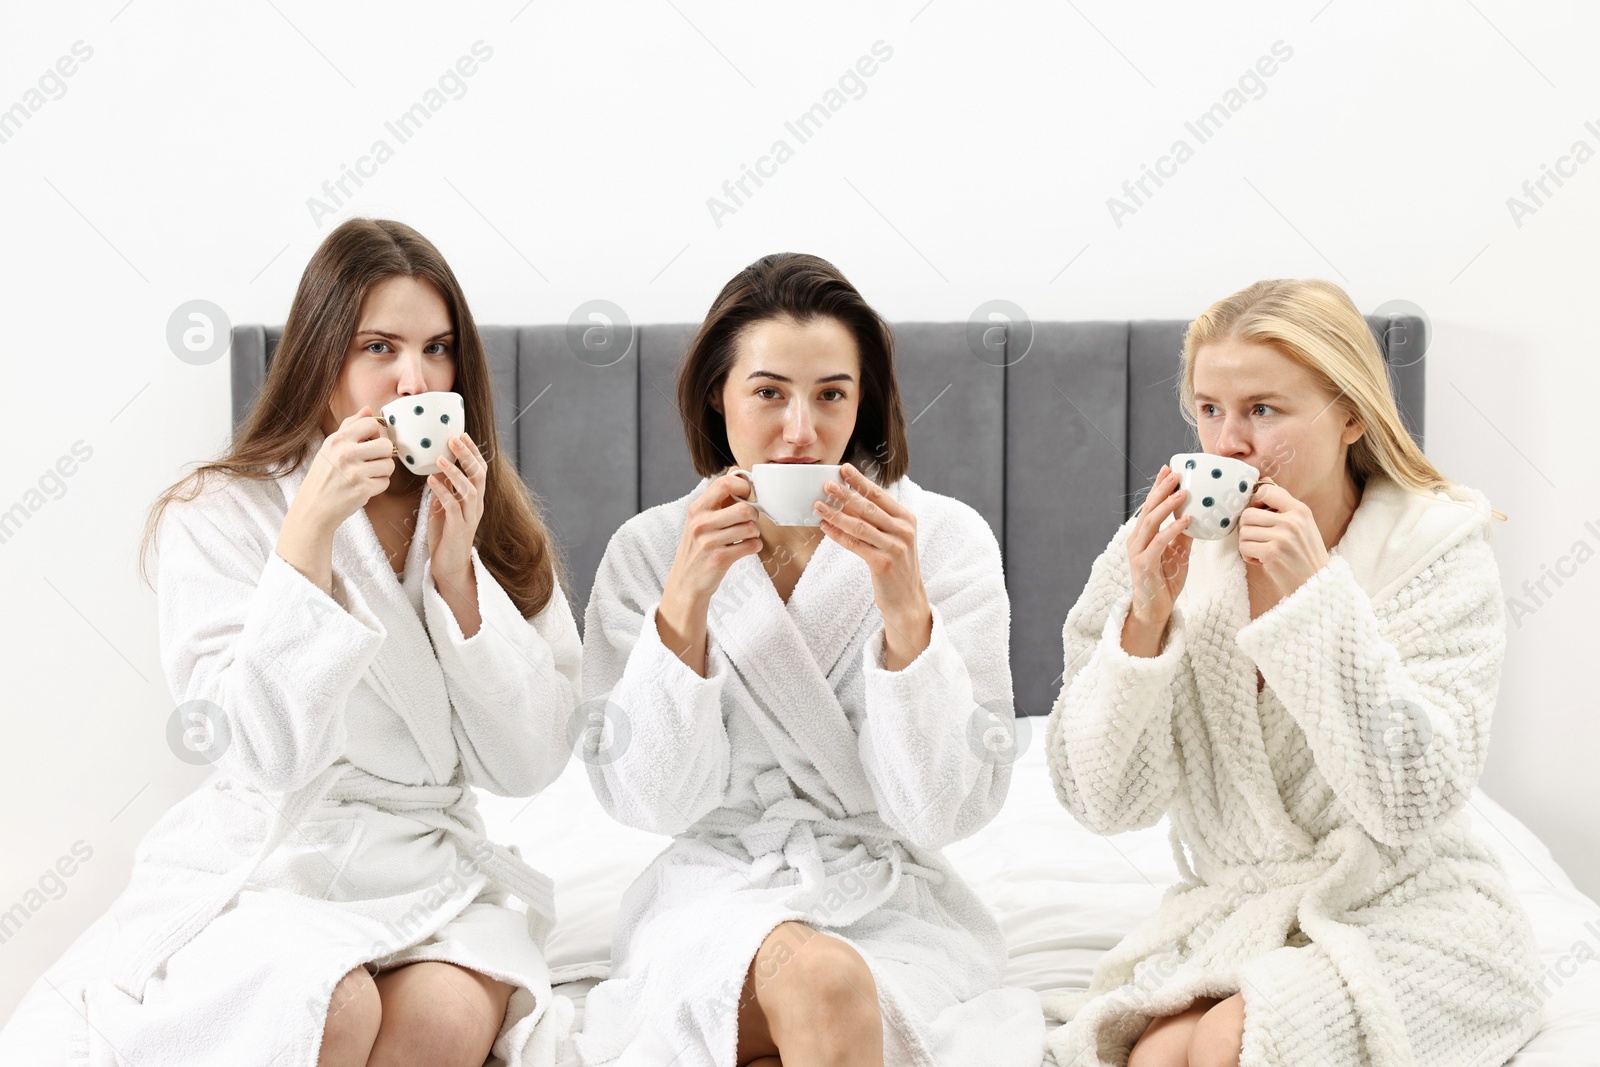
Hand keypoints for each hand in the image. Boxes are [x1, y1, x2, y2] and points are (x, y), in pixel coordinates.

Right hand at [288, 405, 394, 535]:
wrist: (313, 508)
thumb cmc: (323, 476)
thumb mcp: (330, 447)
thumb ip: (349, 426)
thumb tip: (368, 409)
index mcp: (337, 440)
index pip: (371, 424)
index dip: (375, 434)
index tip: (368, 444)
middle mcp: (346, 454)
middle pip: (386, 445)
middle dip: (383, 455)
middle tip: (370, 462)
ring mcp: (355, 472)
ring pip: (389, 465)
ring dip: (382, 472)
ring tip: (366, 475)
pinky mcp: (362, 490)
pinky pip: (385, 482)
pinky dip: (378, 486)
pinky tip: (363, 487)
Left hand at [426, 432, 487, 585]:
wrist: (449, 567)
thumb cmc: (446, 538)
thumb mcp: (445, 509)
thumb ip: (446, 491)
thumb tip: (439, 471)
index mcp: (475, 500)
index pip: (480, 470)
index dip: (472, 452)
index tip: (461, 435)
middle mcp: (477, 506)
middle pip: (479, 475)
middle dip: (467, 455)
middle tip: (453, 438)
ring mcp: (470, 518)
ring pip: (469, 489)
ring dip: (454, 472)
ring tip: (439, 458)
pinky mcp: (458, 529)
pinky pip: (452, 507)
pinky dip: (442, 492)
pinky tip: (431, 482)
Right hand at [662, 472, 763, 605]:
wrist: (686, 582)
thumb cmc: (698, 548)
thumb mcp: (700, 519)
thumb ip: (718, 497)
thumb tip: (738, 472)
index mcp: (697, 508)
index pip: (724, 483)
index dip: (743, 486)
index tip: (746, 496)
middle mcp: (700, 523)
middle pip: (744, 508)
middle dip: (754, 515)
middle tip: (748, 522)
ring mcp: (709, 542)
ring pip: (751, 527)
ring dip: (755, 533)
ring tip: (746, 536)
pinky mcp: (720, 559)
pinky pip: (752, 545)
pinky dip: (754, 546)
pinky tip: (745, 548)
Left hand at [815, 463, 930, 661]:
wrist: (907, 600)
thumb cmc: (896, 566)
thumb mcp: (892, 538)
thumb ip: (876, 520)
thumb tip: (847, 500)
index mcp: (907, 519)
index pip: (880, 495)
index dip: (861, 481)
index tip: (844, 468)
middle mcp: (904, 530)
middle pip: (869, 508)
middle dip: (846, 494)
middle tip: (827, 484)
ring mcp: (895, 547)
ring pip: (860, 526)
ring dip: (836, 514)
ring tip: (818, 506)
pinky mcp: (883, 564)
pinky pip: (856, 545)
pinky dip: (838, 535)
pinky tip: (825, 528)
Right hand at [1125, 464, 1192, 628]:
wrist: (1154, 610)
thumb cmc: (1165, 582)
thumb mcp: (1178, 554)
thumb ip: (1182, 535)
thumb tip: (1195, 516)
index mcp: (1142, 535)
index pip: (1149, 506)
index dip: (1158, 487)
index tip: (1168, 469)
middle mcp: (1136, 540)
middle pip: (1148, 509)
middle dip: (1162, 489)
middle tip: (1175, 473)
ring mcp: (1138, 551)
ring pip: (1151, 521)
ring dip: (1168, 505)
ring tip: (1183, 492)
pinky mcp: (1144, 564)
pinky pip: (1159, 542)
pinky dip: (1173, 529)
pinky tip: (1186, 520)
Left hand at [1236, 479, 1327, 599]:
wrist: (1317, 583)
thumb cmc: (1305, 553)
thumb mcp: (1303, 525)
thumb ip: (1284, 507)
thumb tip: (1260, 486)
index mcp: (1300, 510)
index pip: (1266, 491)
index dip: (1255, 502)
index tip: (1258, 514)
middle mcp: (1292, 521)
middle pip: (1248, 514)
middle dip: (1247, 527)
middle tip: (1258, 538)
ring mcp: (1282, 537)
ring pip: (1243, 531)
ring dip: (1247, 543)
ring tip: (1262, 550)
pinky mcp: (1271, 553)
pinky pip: (1244, 547)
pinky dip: (1248, 555)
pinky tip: (1261, 560)